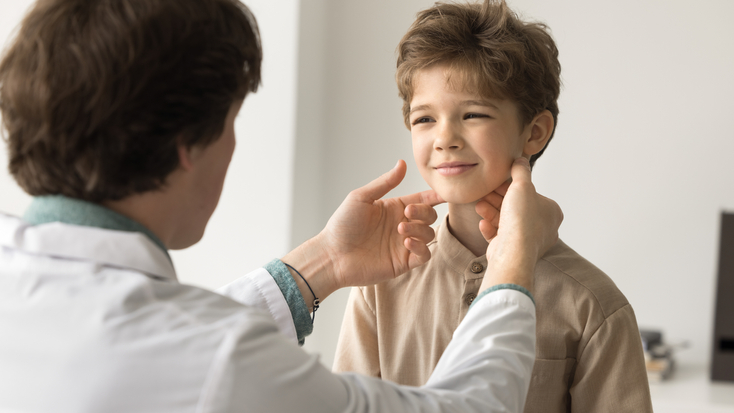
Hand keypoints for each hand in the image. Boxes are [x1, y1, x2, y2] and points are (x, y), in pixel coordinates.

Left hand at [319, 160, 442, 288]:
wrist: (332, 254)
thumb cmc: (342, 224)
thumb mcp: (362, 197)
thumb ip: (385, 182)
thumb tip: (402, 163)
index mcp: (395, 208)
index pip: (423, 199)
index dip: (435, 196)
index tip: (444, 192)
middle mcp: (402, 225)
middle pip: (430, 216)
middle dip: (424, 212)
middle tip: (407, 212)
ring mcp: (403, 244)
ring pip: (429, 234)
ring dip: (420, 230)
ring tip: (400, 230)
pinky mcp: (403, 262)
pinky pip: (424, 255)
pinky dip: (421, 248)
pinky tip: (407, 242)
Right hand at [475, 158, 562, 292]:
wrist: (513, 252)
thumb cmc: (522, 220)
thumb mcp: (522, 186)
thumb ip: (521, 171)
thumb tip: (521, 160)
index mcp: (551, 212)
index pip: (529, 194)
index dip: (510, 187)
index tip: (495, 183)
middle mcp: (543, 227)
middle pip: (515, 207)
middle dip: (496, 199)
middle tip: (483, 193)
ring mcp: (528, 241)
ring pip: (506, 221)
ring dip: (491, 212)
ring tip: (479, 206)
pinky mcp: (513, 251)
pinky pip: (501, 236)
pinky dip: (491, 229)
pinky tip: (483, 223)